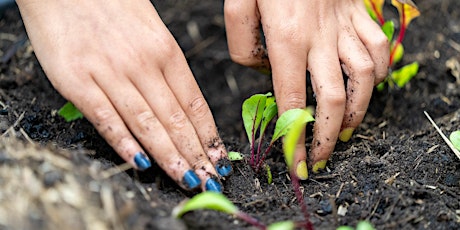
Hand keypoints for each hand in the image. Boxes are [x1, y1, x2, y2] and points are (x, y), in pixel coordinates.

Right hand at [17, 0, 230, 190]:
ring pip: (147, 123)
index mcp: (165, 52)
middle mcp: (142, 65)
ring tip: (187, 180)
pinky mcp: (77, 81)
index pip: (195, 104)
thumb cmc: (112, 6)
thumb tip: (183, 109)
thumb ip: (166, 69)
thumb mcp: (152, 31)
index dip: (209, 136)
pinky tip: (142, 163)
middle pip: (176, 119)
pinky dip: (125, 143)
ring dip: (170, 156)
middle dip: (197, 155)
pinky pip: (106, 118)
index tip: (220, 158)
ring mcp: (109, 73)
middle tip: (211, 179)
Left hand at [225, 0, 388, 177]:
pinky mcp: (357, 13)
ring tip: (344, 131)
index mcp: (287, 38)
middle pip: (334, 98)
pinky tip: (368, 86)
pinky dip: (378, 73)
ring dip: (358, 111)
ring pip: (364, 77)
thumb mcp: (237, 3)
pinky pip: (379, 47)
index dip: (294, 137)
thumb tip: (262, 70)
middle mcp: (320, 37)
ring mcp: (344, 25)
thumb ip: (243, 44)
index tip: (294, 160)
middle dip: (327, 136)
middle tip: (319, 156)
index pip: (293, 100)